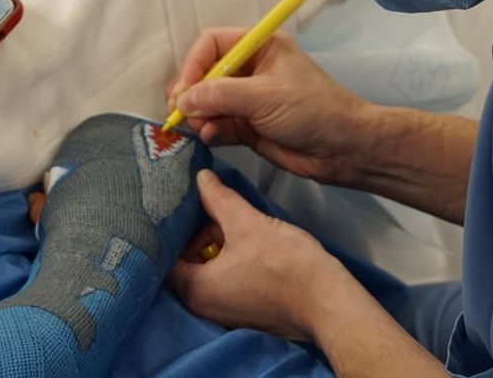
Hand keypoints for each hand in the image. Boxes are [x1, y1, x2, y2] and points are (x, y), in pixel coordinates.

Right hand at [167, 29, 370, 185]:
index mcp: (261, 47)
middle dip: (191, 92)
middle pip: (205, 74)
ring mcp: (248, 100)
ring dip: (198, 114)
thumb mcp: (264, 96)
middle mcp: (251, 70)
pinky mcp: (248, 127)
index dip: (194, 64)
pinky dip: (209, 130)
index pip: (213, 44)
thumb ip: (220, 95)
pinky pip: (217, 125)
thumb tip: (183, 100)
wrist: (342, 148)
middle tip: (181, 111)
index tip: (185, 89)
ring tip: (199, 127)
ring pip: (208, 102)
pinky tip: (210, 136)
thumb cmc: (313, 110)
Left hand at [168, 169, 354, 340]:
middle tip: (221, 214)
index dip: (176, 228)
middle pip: (189, 262)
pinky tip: (253, 245)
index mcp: (195, 290)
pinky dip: (234, 262)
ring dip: (221, 247)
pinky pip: (228, 282)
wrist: (327, 300)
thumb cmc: (288, 267)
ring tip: (241, 226)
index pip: (165, 256)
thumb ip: (219, 199)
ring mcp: (226, 313)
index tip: (187, 207)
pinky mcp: (246, 311)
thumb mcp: (247, 223)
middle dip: (202, 235)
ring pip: (210, 270)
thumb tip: (201, 180)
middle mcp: (204, 307)